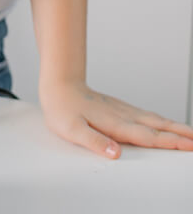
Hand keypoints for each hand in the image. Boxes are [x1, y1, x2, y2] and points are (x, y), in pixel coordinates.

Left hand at [40, 79, 192, 157]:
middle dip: (182, 135)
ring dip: (176, 127)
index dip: (171, 143)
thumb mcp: (72, 129)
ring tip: (192, 135)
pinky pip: (147, 116)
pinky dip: (162, 121)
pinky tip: (165, 124)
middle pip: (159, 127)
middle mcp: (124, 116)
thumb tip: (115, 153)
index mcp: (116, 124)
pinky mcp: (119, 108)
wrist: (59, 84)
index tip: (191, 146)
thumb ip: (94, 141)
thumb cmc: (62, 108)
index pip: (149, 137)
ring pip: (155, 120)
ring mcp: (123, 110)